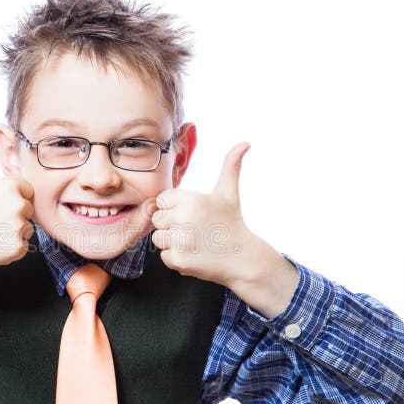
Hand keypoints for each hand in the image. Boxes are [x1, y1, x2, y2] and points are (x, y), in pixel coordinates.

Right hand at [0, 121, 34, 268]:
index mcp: (11, 185)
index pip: (26, 191)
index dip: (11, 198)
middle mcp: (17, 205)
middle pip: (27, 210)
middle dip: (12, 215)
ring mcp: (18, 228)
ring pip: (26, 229)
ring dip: (12, 232)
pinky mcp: (16, 249)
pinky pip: (23, 247)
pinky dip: (10, 248)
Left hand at [150, 142, 298, 316]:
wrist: (243, 259)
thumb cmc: (232, 223)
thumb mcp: (229, 193)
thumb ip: (231, 165)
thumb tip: (245, 142)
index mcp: (190, 200)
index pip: (162, 201)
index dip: (174, 208)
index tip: (192, 215)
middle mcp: (183, 219)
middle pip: (158, 220)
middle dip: (172, 226)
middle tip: (194, 230)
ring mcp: (180, 241)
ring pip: (158, 239)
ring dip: (173, 242)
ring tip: (194, 242)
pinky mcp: (179, 260)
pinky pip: (164, 256)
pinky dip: (176, 258)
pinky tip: (194, 254)